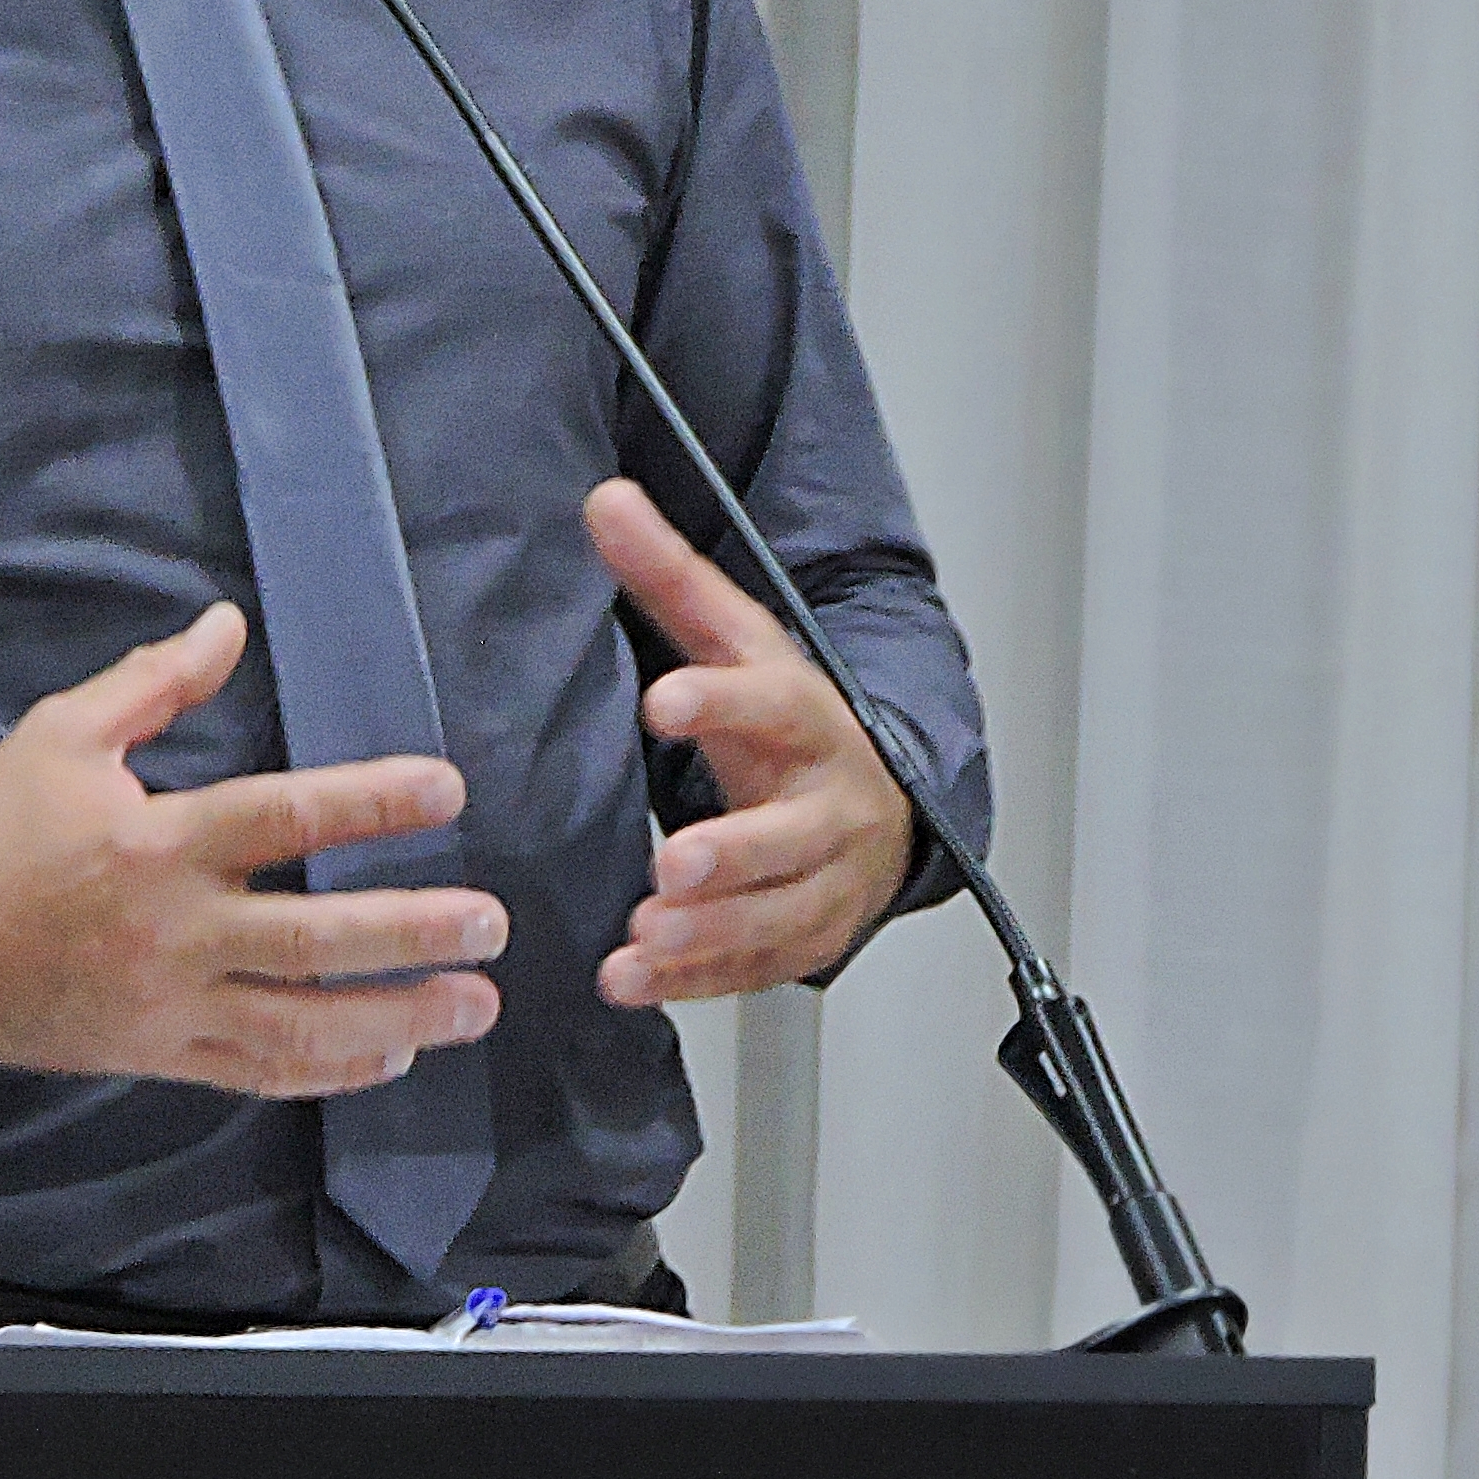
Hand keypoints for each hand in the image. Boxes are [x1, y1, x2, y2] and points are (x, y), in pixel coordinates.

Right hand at [0, 602, 505, 1094]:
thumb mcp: (59, 736)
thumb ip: (153, 684)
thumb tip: (229, 623)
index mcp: (153, 843)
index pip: (283, 819)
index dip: (371, 805)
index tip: (445, 791)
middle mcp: (170, 932)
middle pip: (314, 940)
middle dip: (414, 933)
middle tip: (492, 922)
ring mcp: (166, 1007)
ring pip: (301, 1026)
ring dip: (397, 1019)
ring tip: (474, 1006)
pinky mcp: (156, 1059)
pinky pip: (258, 1075)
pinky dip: (331, 1073)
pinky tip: (391, 1058)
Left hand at [584, 478, 915, 1006]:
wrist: (874, 797)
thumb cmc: (787, 717)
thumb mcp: (733, 639)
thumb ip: (668, 575)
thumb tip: (604, 497)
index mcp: (808, 716)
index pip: (772, 702)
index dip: (721, 701)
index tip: (665, 701)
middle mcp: (830, 801)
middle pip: (795, 832)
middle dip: (739, 853)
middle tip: (677, 863)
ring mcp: (827, 877)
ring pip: (782, 913)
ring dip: (714, 931)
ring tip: (646, 938)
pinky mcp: (809, 937)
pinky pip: (757, 967)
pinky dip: (697, 981)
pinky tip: (632, 980)